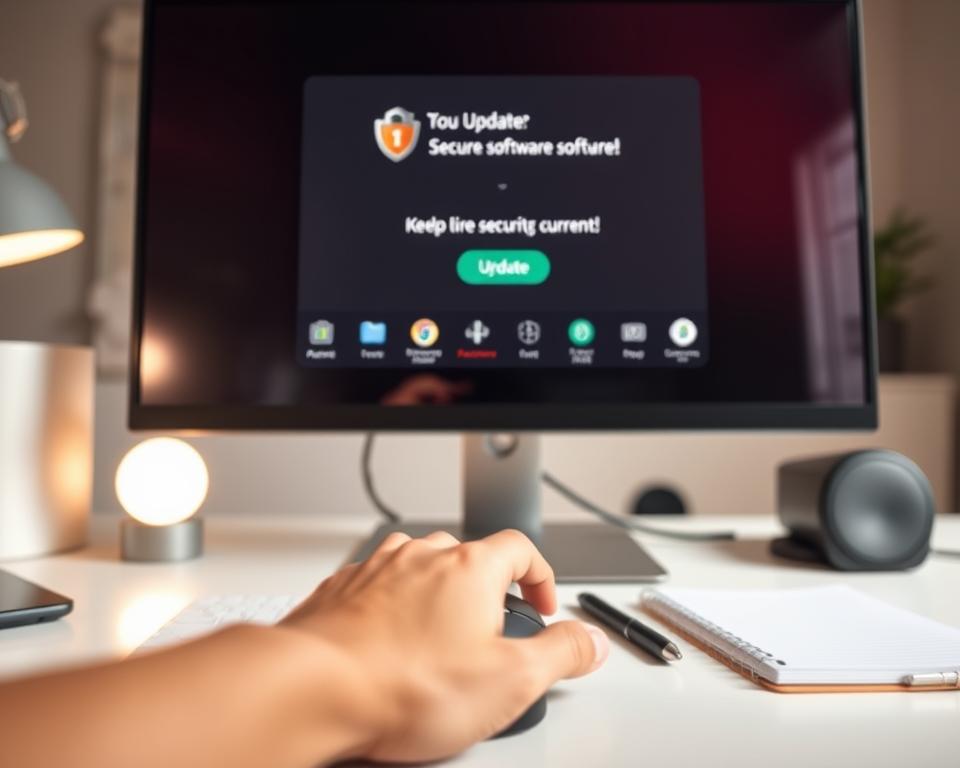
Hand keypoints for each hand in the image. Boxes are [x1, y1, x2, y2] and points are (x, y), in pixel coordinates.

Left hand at [281, 529, 608, 762]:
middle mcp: (421, 556)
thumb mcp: (510, 681)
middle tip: (492, 632)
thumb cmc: (403, 684)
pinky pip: (379, 588)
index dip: (541, 577)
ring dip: (437, 597)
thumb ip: (560, 654)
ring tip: (439, 641)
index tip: (542, 606)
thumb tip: (588, 640)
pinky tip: (391, 648)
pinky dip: (393, 609)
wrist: (312, 688)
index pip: (521, 549)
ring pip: (420, 569)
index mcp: (469, 567)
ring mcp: (377, 570)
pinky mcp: (341, 592)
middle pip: (469, 556)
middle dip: (487, 591)